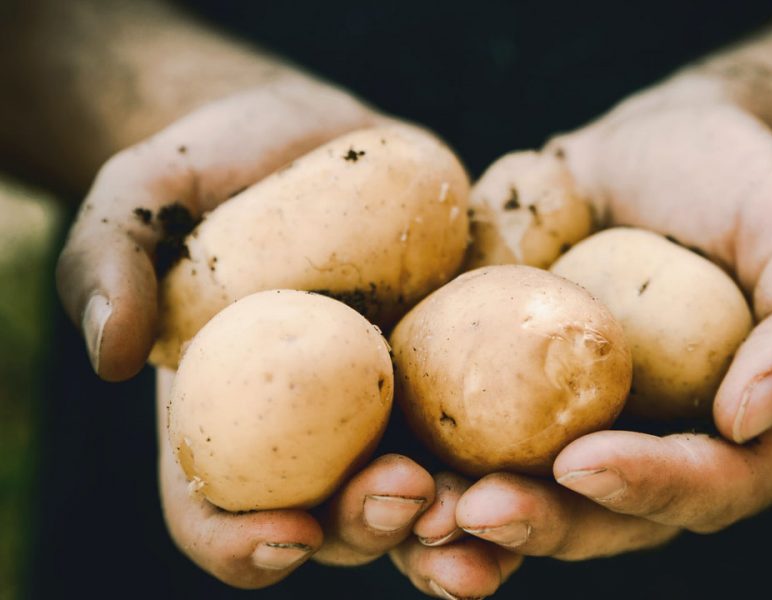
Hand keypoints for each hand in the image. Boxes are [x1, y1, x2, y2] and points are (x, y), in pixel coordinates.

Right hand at [59, 77, 505, 592]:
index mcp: (226, 424)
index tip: (288, 533)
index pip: (217, 516)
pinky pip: (491, 426)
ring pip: (425, 497)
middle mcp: (313, 439)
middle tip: (408, 494)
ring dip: (460, 521)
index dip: (243, 544)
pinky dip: (519, 452)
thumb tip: (112, 353)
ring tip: (490, 505)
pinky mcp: (457, 370)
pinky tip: (556, 450)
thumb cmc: (212, 171)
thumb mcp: (142, 197)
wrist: (307, 137)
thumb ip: (108, 262)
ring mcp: (390, 411)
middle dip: (373, 527)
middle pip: (337, 521)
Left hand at [447, 73, 771, 589]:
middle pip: (600, 520)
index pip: (704, 487)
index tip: (588, 462)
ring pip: (521, 507)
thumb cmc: (733, 186)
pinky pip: (458, 452)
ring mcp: (566, 432)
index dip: (650, 488)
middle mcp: (646, 452)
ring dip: (463, 529)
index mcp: (732, 437)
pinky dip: (417, 470)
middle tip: (480, 510)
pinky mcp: (500, 401)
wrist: (645, 151)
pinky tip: (373, 469)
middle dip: (541, 524)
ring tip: (414, 514)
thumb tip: (756, 416)